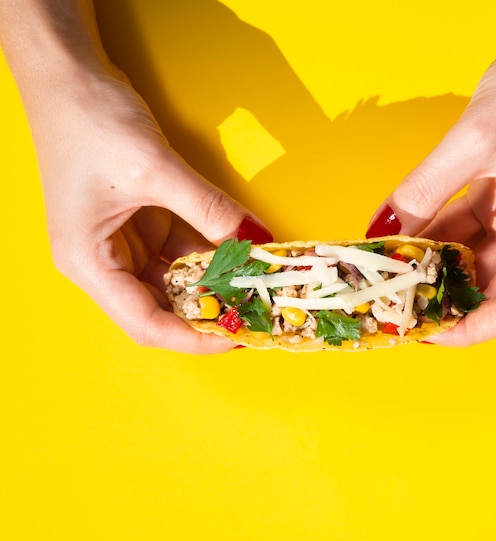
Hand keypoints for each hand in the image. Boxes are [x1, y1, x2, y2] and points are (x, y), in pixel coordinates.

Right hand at [37, 68, 271, 352]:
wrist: (67, 74)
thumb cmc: (89, 119)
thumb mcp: (154, 168)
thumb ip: (208, 209)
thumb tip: (255, 239)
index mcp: (88, 262)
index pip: (145, 323)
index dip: (193, 338)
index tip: (235, 336)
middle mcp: (102, 262)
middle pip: (161, 307)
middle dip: (208, 311)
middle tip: (254, 311)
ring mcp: (121, 244)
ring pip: (175, 280)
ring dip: (214, 282)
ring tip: (254, 284)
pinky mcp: (140, 224)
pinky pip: (180, 251)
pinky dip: (209, 254)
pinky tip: (239, 253)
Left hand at [366, 7, 495, 345]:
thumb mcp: (475, 141)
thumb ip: (424, 192)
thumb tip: (382, 231)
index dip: (475, 329)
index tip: (430, 335)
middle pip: (493, 288)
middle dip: (446, 299)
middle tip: (399, 305)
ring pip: (474, 259)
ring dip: (434, 268)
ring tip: (392, 276)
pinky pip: (466, 229)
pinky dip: (435, 237)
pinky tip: (403, 239)